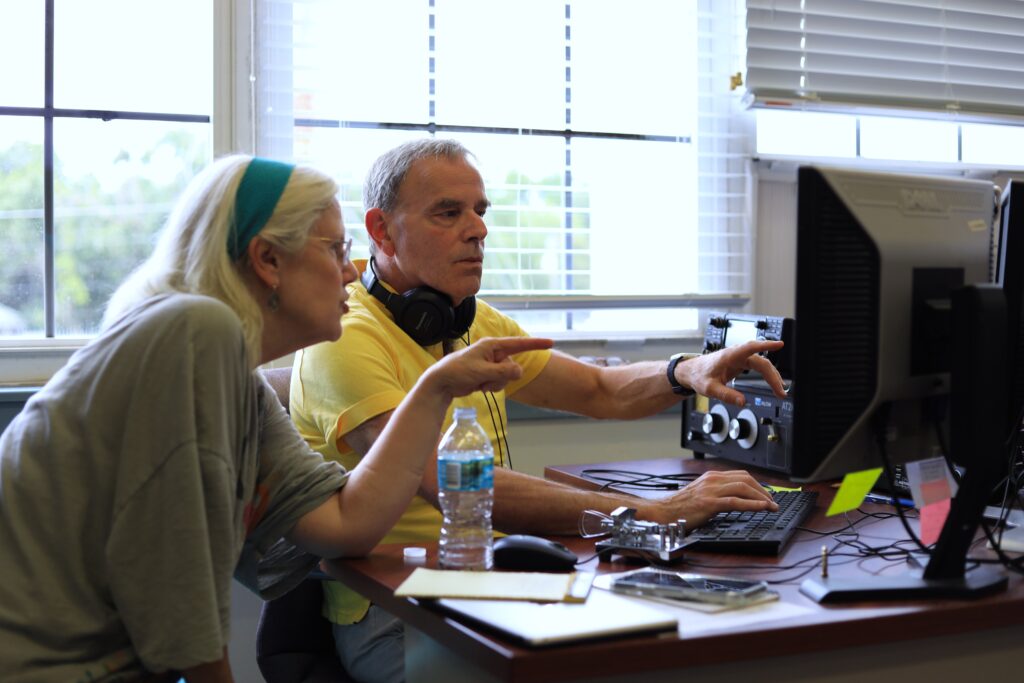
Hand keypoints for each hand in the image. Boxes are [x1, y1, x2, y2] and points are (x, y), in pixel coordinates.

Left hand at [424, 336, 553, 398]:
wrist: (441, 383)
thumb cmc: (458, 372)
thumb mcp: (482, 372)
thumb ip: (504, 371)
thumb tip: (520, 372)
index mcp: (492, 345)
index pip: (519, 344)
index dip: (536, 344)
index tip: (551, 342)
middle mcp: (493, 352)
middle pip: (513, 366)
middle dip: (502, 376)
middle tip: (485, 379)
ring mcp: (491, 364)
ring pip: (507, 376)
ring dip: (496, 383)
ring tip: (480, 383)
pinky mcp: (488, 374)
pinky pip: (500, 382)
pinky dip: (492, 386)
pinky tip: (479, 386)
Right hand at [641, 470, 777, 527]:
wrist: (664, 512)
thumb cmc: (680, 507)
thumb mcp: (701, 494)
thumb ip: (716, 492)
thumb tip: (735, 498)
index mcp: (712, 477)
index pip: (741, 475)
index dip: (758, 485)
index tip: (766, 495)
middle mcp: (713, 480)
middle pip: (746, 479)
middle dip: (763, 490)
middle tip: (772, 502)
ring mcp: (711, 490)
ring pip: (744, 488)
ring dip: (761, 497)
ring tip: (771, 507)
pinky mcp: (710, 503)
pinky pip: (736, 501)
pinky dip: (752, 504)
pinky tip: (761, 508)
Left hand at [676, 340, 785, 405]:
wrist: (691, 372)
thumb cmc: (698, 376)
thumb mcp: (709, 388)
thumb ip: (726, 395)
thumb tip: (742, 402)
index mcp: (729, 356)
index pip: (751, 347)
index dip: (766, 345)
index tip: (780, 344)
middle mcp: (736, 354)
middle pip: (761, 361)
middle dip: (773, 376)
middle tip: (781, 391)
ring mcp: (739, 358)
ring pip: (761, 364)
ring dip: (772, 376)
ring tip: (780, 390)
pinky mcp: (740, 363)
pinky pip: (758, 366)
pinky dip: (767, 374)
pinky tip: (773, 381)